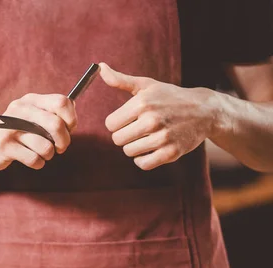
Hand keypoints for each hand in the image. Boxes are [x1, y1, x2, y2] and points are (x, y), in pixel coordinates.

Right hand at [0, 93, 76, 170]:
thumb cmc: (14, 133)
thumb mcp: (30, 117)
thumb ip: (51, 113)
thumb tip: (73, 113)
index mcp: (30, 100)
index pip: (61, 102)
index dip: (71, 118)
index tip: (69, 129)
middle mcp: (20, 110)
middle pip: (56, 124)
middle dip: (64, 140)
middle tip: (61, 147)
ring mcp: (10, 128)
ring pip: (46, 145)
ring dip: (49, 154)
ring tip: (42, 154)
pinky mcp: (4, 146)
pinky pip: (34, 159)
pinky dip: (38, 163)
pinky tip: (32, 160)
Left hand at [99, 62, 224, 170]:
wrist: (204, 111)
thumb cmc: (170, 97)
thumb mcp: (146, 85)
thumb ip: (120, 80)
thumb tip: (99, 67)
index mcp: (142, 103)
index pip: (110, 124)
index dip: (117, 123)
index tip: (129, 119)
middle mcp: (151, 120)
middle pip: (117, 140)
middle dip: (125, 135)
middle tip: (138, 129)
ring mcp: (162, 138)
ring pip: (129, 152)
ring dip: (135, 147)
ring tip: (147, 137)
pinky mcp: (171, 153)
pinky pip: (143, 164)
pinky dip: (143, 159)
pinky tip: (151, 149)